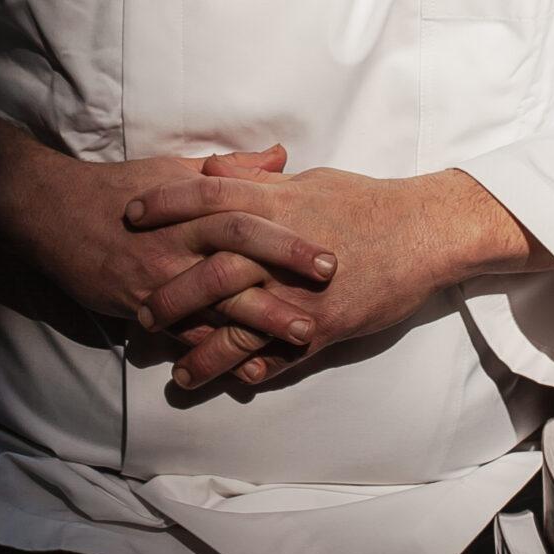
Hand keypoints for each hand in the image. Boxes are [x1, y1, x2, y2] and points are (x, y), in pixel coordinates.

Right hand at [0, 117, 332, 327]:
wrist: (50, 212)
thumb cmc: (118, 186)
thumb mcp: (174, 169)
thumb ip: (233, 169)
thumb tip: (281, 157)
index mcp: (191, 203)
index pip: (248, 213)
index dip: (289, 232)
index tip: (330, 246)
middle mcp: (178, 239)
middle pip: (240, 252)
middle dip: (286, 269)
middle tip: (331, 283)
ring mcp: (157, 274)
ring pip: (217, 300)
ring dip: (261, 319)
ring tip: (302, 336)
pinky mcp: (136, 304)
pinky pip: (182, 331)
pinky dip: (215, 348)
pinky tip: (246, 364)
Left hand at [125, 165, 539, 388]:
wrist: (423, 231)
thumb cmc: (364, 201)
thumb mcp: (306, 181)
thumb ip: (255, 179)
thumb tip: (209, 170)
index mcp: (275, 205)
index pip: (205, 200)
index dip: (164, 206)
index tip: (130, 216)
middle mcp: (280, 251)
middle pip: (210, 272)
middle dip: (171, 294)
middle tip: (139, 312)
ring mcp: (300, 294)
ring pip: (240, 327)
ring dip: (204, 353)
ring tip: (178, 375)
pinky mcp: (325, 326)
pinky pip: (283, 355)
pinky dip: (259, 370)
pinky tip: (237, 383)